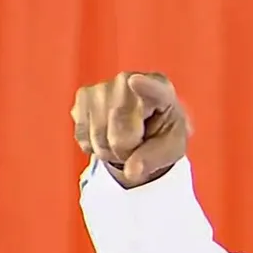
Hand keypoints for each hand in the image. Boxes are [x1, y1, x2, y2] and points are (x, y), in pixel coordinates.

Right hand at [71, 72, 190, 186]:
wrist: (144, 126)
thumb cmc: (162, 133)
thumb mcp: (170, 149)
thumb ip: (154, 160)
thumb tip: (131, 172)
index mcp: (161, 90)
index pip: (153, 89)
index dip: (144, 86)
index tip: (136, 82)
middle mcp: (128, 80)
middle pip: (119, 130)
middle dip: (126, 149)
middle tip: (137, 144)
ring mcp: (102, 86)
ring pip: (98, 135)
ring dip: (108, 150)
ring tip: (123, 140)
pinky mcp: (83, 96)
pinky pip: (82, 134)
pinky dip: (93, 145)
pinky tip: (106, 135)